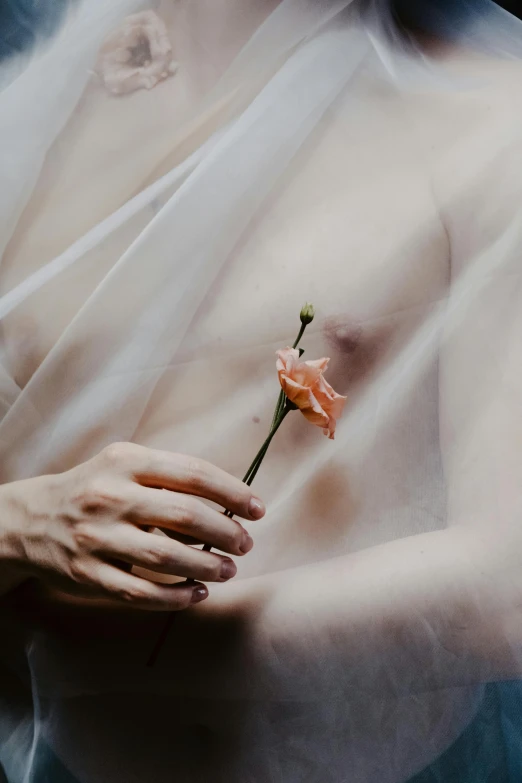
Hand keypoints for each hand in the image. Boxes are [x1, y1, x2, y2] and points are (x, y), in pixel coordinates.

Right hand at [0, 442, 264, 609]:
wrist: (32, 518)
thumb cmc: (96, 487)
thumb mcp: (126, 464)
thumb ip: (171, 475)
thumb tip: (231, 501)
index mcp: (126, 461)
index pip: (193, 474)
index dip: (233, 493)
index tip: (257, 509)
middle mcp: (110, 495)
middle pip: (184, 516)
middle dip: (225, 533)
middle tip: (245, 544)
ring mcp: (96, 536)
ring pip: (164, 558)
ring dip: (206, 567)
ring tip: (229, 570)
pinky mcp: (86, 573)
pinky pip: (138, 592)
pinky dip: (174, 597)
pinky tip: (197, 594)